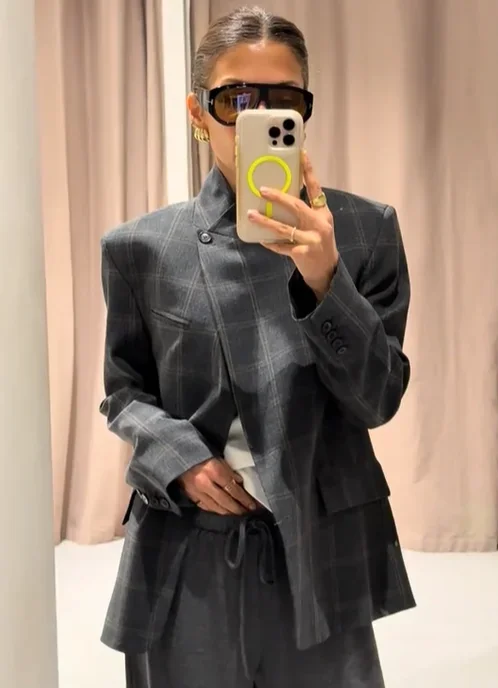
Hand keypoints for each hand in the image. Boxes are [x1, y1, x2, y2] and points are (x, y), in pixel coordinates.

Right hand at [177, 458, 258, 514]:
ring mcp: (197, 491)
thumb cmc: (200, 454)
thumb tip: (240, 483)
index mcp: (214, 470)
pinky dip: (215, 510)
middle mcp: (206, 483)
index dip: (244, 498)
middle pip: (226, 501)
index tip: (252, 504)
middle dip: (238, 508)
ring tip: (238, 513)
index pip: (233, 489)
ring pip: (216, 507)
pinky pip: (205, 506)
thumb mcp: (217, 457)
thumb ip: (228, 470)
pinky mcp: (190, 496)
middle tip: (248, 512)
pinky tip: (222, 511)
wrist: (177, 455)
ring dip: (228, 511)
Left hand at [247, 152, 338, 299]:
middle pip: (296, 206)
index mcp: (323, 213)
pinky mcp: (302, 253)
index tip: (301, 154)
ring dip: (266, 221)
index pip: (316, 188)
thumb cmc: (319, 243)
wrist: (326, 271)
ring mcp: (311, 240)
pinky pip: (281, 245)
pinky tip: (261, 239)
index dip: (308, 170)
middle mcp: (319, 224)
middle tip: (262, 190)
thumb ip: (306, 211)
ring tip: (252, 214)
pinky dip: (271, 242)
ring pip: (284, 227)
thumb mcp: (319, 224)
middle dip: (278, 197)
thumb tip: (282, 197)